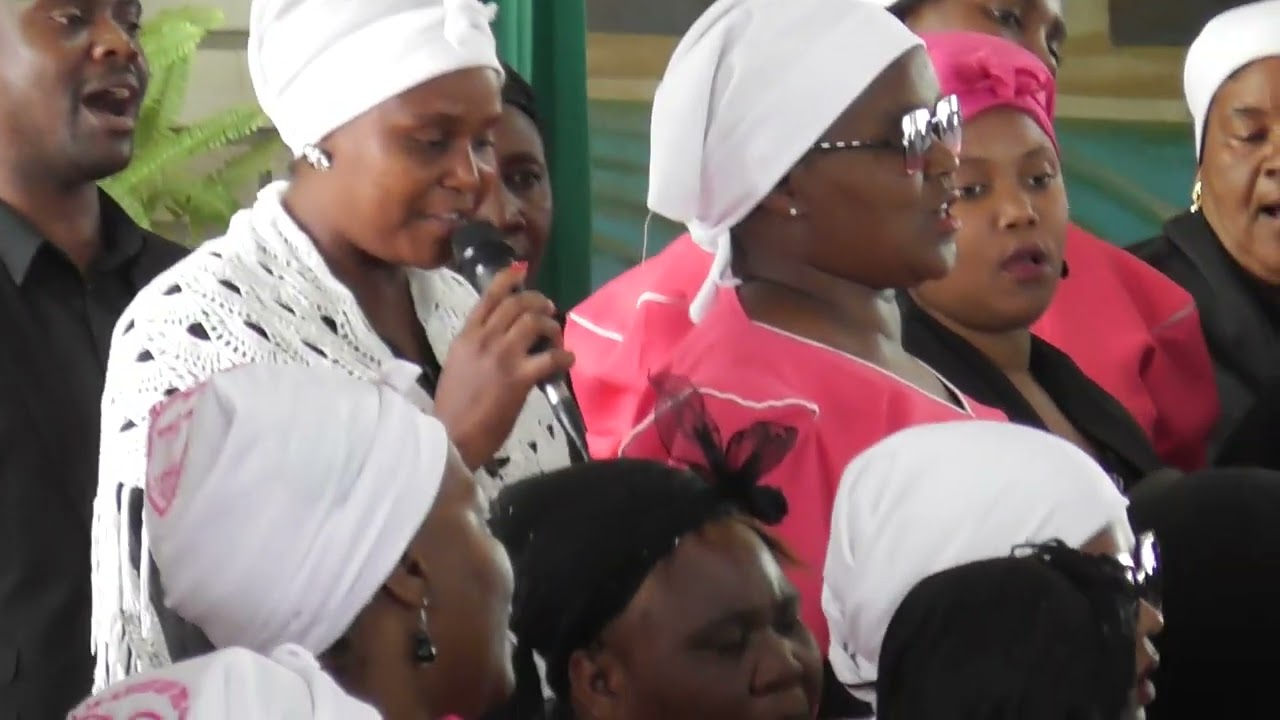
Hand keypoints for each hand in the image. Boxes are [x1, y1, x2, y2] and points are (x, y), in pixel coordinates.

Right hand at [434, 265, 574, 469]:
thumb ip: (476, 348)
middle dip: (538, 301)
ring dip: (551, 326)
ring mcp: (503, 356)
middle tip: (549, 309)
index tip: (522, 270)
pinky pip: (551, 358)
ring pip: (534, 322)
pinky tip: (567, 361)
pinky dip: (564, 356)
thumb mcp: (458, 366)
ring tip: (556, 337)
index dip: (507, 280)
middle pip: (516, 304)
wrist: (451, 436)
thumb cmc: (452, 407)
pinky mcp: (520, 378)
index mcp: (466, 337)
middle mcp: (484, 340)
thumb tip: (500, 342)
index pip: (488, 298)